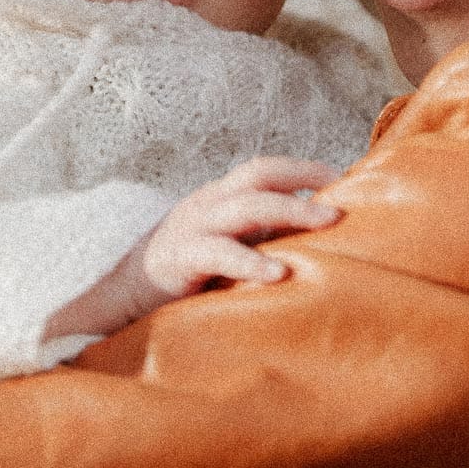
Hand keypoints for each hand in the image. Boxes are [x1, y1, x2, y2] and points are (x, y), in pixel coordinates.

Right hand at [141, 156, 341, 296]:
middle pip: (259, 175)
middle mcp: (209, 202)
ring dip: (291, 211)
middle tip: (342, 202)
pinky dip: (252, 262)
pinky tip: (279, 274)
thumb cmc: (189, 274)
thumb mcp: (229, 246)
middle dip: (304, 180)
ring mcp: (193, 226)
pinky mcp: (180, 257)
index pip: (266, 170)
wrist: (123, 297)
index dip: (304, 170)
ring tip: (325, 223)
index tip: (344, 179)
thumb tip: (322, 238)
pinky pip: (220, 253)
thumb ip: (264, 238)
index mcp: (222, 196)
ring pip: (245, 206)